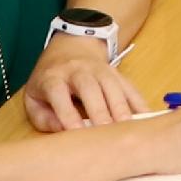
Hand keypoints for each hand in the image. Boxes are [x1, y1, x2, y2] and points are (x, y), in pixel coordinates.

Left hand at [19, 37, 145, 131]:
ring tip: (128, 128)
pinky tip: (146, 117)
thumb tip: (64, 131)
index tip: (76, 131)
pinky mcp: (117, 73)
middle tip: (107, 132)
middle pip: (89, 87)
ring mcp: (100, 69)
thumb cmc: (49, 81)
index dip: (66, 112)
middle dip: (99, 110)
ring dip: (121, 107)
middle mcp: (77, 70)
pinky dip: (139, 103)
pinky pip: (130, 88)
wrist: (70, 48)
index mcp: (52, 77)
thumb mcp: (34, 98)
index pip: (58, 92)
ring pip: (112, 86)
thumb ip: (44, 118)